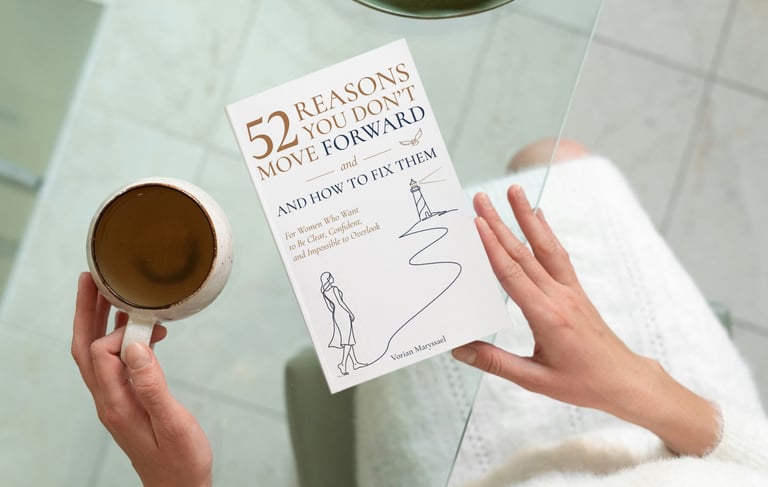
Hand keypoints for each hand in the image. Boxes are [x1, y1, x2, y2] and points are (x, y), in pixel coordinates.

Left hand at [71, 272, 212, 485]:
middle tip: (91, 279)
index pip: (102, 353)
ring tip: (110, 294)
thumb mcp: (172, 423)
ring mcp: (115, 401)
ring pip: (96, 354)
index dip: (123, 332)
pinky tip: (137, 331)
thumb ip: (152, 385)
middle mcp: (109, 400)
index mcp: (117, 404)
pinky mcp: (125, 401)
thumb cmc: (180, 461)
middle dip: (86, 311)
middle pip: (85, 348)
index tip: (151, 326)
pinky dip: (120, 340)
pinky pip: (113, 364)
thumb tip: (136, 346)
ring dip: (99, 322)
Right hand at [452, 185, 719, 455]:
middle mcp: (559, 296)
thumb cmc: (581, 383)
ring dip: (527, 216)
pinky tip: (539, 214)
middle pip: (523, 253)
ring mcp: (569, 290)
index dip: (493, 247)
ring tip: (514, 190)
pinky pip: (558, 255)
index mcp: (547, 317)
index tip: (477, 223)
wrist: (624, 380)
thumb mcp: (535, 381)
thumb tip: (459, 348)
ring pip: (544, 246)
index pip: (513, 275)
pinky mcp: (575, 290)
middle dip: (500, 223)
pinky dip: (546, 232)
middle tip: (480, 198)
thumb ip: (495, 362)